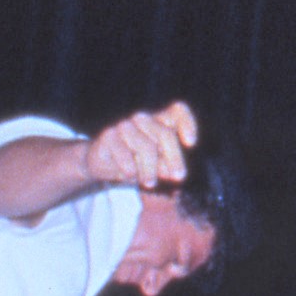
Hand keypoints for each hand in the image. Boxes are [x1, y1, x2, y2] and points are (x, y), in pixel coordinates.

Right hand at [83, 103, 198, 189]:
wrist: (104, 165)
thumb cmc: (138, 163)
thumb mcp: (159, 166)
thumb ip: (169, 165)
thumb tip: (172, 172)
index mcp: (160, 123)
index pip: (178, 111)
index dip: (187, 123)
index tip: (190, 144)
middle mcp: (143, 120)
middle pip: (165, 134)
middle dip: (174, 158)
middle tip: (178, 178)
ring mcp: (125, 126)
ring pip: (146, 146)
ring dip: (150, 168)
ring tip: (150, 183)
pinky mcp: (108, 136)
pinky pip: (124, 153)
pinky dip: (130, 167)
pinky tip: (130, 175)